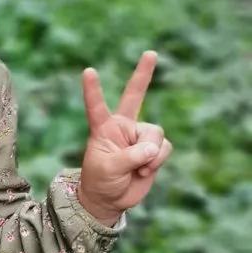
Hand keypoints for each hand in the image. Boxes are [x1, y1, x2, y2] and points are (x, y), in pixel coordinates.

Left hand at [78, 50, 171, 222]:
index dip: (93, 90)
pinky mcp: (154, 148)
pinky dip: (157, 161)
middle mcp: (122, 126)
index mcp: (102, 127)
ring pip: (155, 133)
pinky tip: (145, 171)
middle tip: (151, 53)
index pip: (96, 105)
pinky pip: (164, 147)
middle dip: (144, 74)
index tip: (88, 71)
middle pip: (135, 95)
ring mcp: (139, 136)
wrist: (111, 199)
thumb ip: (129, 157)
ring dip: (150, 154)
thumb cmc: (100, 181)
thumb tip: (152, 149)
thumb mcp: (108, 169)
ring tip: (137, 168)